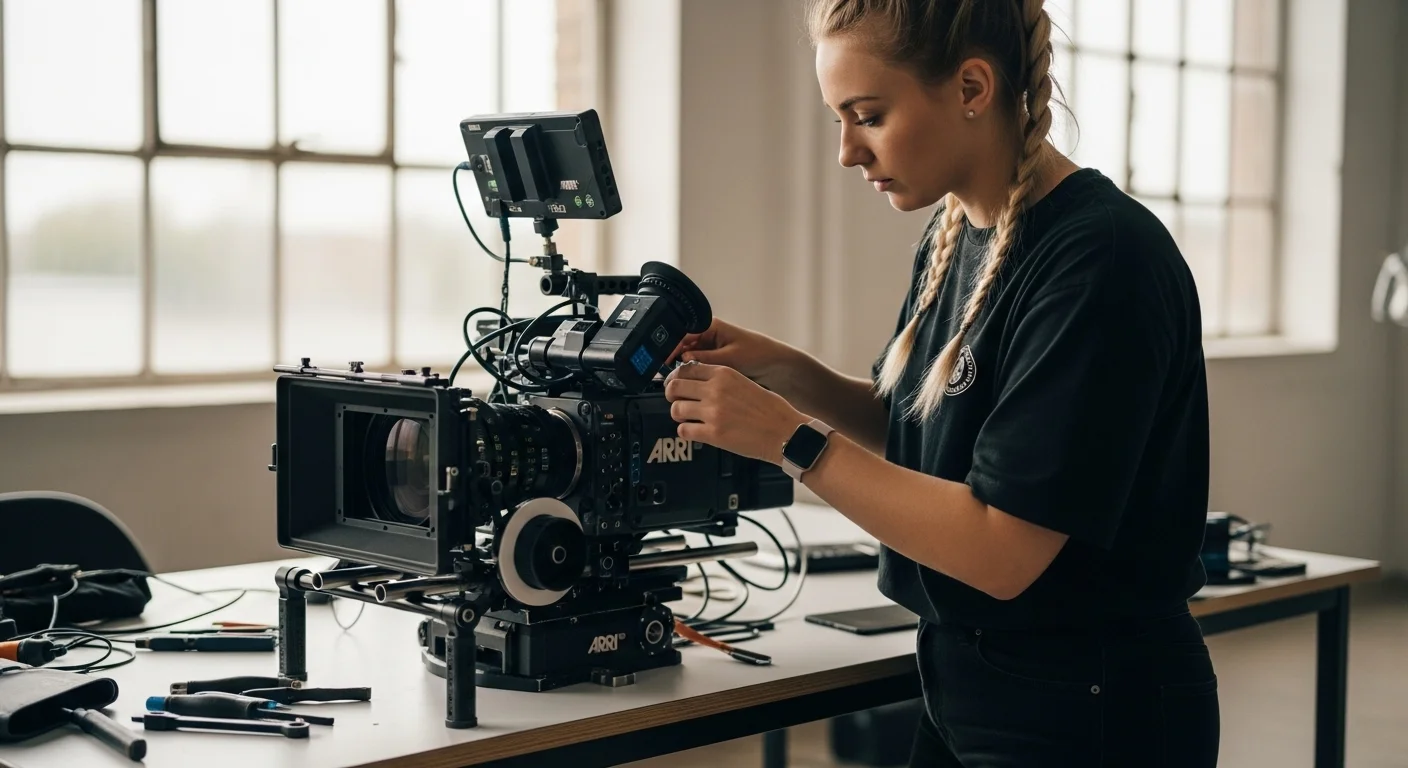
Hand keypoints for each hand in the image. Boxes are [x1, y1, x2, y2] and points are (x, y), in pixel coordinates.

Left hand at [664, 362, 807, 463]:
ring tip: (688, 418)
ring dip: (679, 414)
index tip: (677, 383)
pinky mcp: (713, 433)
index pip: (686, 368)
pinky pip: (684, 430)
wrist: (785, 432)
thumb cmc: (771, 410)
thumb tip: (699, 383)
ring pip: (676, 408)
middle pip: (675, 386)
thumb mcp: (745, 382)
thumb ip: (721, 381)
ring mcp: (713, 412)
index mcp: (724, 374)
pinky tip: (694, 431)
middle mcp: (715, 390)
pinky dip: (686, 431)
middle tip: (676, 400)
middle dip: (672, 394)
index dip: (677, 377)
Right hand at [666, 318, 794, 388]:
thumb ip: (705, 358)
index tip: (663, 360)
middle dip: (673, 358)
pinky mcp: (714, 360)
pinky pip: (697, 365)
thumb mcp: (730, 357)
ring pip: (688, 357)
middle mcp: (708, 335)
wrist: (776, 365)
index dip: (671, 346)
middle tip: (666, 374)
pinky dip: (692, 373)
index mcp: (710, 326)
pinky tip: (688, 383)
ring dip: (683, 367)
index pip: (683, 333)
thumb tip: (683, 360)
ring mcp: (710, 347)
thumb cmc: (758, 354)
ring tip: (675, 381)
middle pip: (681, 345)